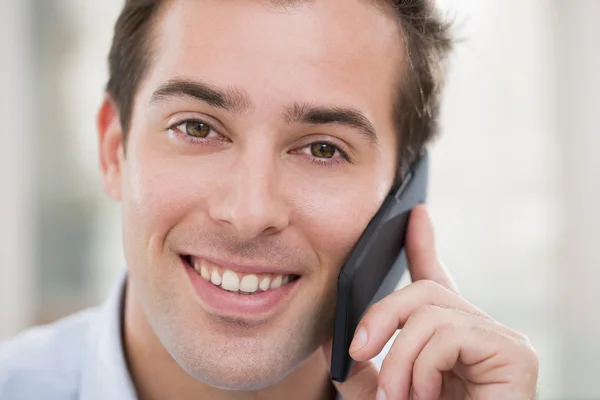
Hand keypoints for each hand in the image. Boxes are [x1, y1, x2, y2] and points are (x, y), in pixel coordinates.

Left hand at [321, 205, 538, 399]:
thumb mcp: (378, 397)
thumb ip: (358, 369)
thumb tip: (333, 336)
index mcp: (447, 340)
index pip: (436, 280)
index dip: (423, 244)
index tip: (415, 214)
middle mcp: (478, 332)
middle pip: (425, 290)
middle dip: (382, 316)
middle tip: (357, 352)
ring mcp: (500, 341)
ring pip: (430, 311)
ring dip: (399, 360)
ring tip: (399, 397)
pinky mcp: (516, 354)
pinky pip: (448, 333)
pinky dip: (422, 367)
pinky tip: (426, 396)